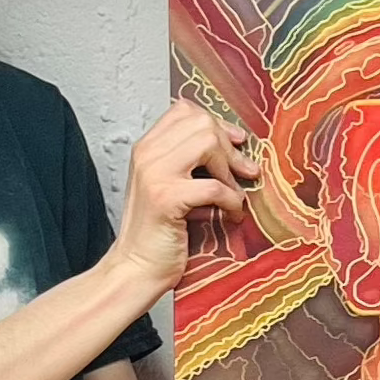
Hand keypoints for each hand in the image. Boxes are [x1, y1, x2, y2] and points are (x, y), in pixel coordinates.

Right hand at [110, 100, 260, 292]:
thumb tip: (234, 141)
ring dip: (230, 171)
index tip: (235, 142)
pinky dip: (231, 201)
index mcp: (146, 148)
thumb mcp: (170, 186)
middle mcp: (147, 155)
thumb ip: (189, 162)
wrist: (136, 268)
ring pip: (207, 144)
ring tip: (233, 195)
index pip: (184, 110)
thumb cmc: (158, 231)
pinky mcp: (166, 199)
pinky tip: (231, 215)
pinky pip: (213, 186)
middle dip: (229, 147)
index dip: (216, 123)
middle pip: (200, 122)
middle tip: (243, 172)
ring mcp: (154, 175)